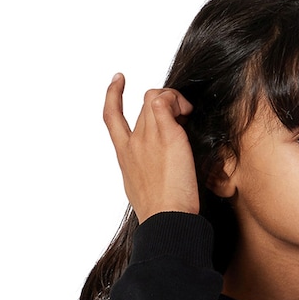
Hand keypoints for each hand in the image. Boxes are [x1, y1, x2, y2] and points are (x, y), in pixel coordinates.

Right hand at [103, 74, 199, 222]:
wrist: (165, 219)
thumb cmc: (162, 214)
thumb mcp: (146, 191)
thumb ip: (148, 173)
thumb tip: (160, 168)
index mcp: (125, 157)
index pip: (111, 117)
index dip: (112, 94)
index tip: (118, 80)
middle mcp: (132, 143)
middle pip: (143, 105)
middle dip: (164, 103)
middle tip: (183, 116)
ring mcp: (146, 137)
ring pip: (154, 97)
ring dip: (173, 101)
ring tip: (188, 116)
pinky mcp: (165, 134)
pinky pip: (165, 99)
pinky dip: (177, 99)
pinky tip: (188, 113)